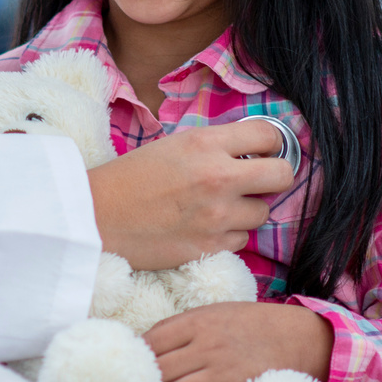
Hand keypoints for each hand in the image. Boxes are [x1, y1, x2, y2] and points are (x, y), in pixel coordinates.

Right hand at [87, 121, 297, 270]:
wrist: (98, 217)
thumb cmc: (131, 177)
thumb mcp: (174, 144)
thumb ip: (215, 145)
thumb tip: (254, 151)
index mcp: (206, 144)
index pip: (268, 135)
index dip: (271, 143)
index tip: (266, 151)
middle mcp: (218, 177)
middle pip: (283, 175)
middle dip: (275, 176)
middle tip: (258, 180)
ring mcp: (217, 216)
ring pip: (263, 213)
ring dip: (247, 210)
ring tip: (218, 206)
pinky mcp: (210, 246)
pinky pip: (242, 239)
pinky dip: (229, 234)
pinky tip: (204, 226)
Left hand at [145, 302, 333, 381]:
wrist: (292, 336)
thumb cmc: (246, 322)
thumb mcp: (212, 312)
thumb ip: (180, 326)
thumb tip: (145, 344)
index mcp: (197, 321)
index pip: (153, 340)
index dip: (136, 354)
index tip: (129, 363)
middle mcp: (207, 346)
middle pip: (161, 369)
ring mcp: (221, 370)